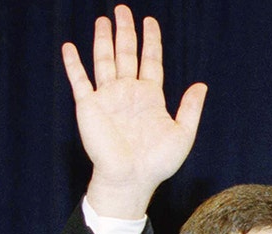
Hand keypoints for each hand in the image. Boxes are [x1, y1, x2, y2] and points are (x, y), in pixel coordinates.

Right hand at [63, 5, 206, 218]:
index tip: (150, 21)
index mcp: (150, 97)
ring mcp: (108, 97)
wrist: (131, 178)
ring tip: (103, 19)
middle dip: (125, 31)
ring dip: (103, 40)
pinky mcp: (89, 106)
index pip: (151, 61)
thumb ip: (190, 108)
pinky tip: (70, 46)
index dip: (151, 41)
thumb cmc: (158, 162)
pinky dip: (74, 64)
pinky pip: (80, 80)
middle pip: (127, 54)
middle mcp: (128, 92)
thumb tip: (201, 84)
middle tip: (123, 9)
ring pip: (105, 61)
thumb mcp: (182, 133)